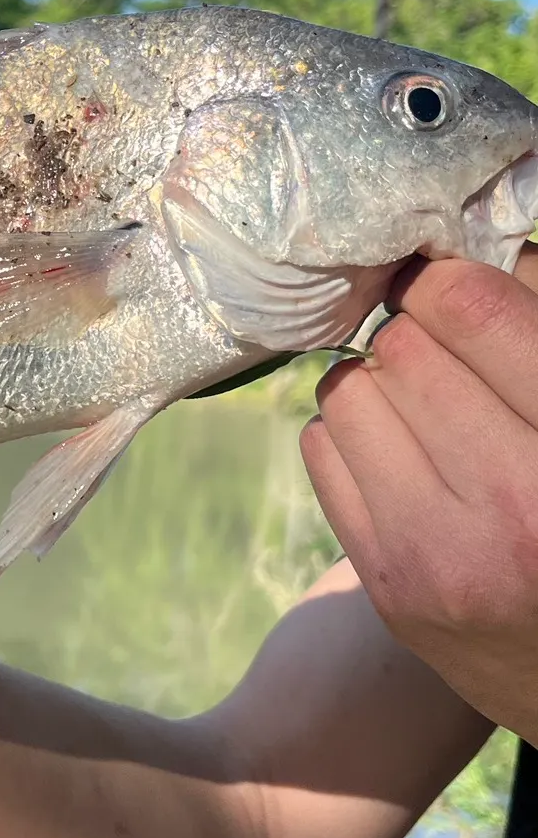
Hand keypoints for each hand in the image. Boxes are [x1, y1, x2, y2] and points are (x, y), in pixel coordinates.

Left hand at [301, 245, 537, 741]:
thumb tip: (494, 251)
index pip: (474, 311)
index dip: (452, 280)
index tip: (454, 283)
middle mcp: (515, 505)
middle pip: (405, 346)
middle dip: (421, 332)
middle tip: (450, 349)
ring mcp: (440, 554)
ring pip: (350, 391)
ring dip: (382, 381)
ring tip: (428, 406)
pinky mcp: (389, 587)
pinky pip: (322, 448)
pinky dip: (352, 434)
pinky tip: (403, 455)